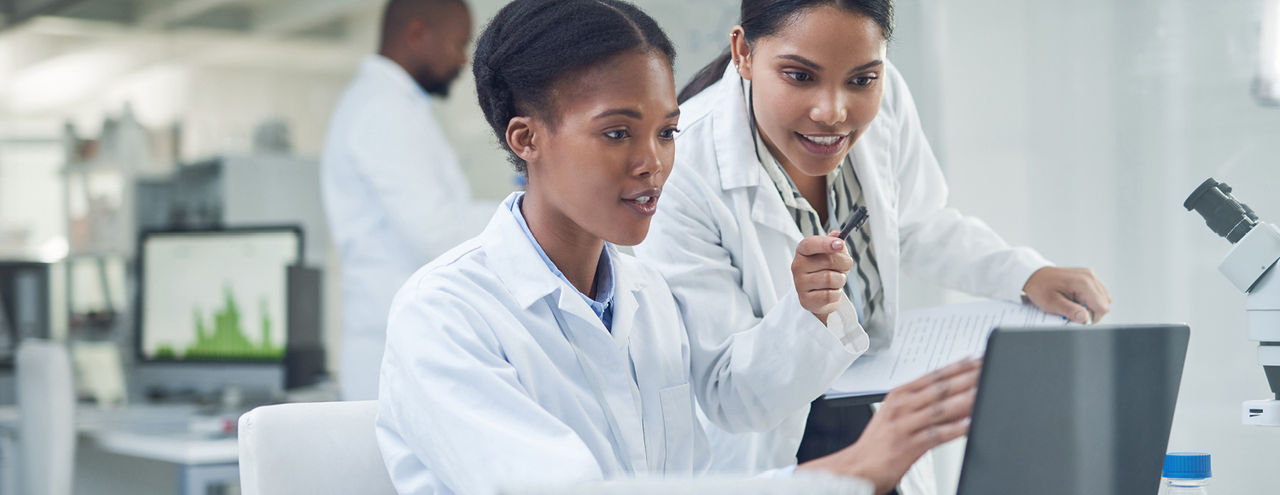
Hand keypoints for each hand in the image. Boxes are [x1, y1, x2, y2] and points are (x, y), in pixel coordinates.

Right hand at [792, 232, 854, 323]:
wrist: (819, 296)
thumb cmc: (826, 271)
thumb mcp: (831, 254)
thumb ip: (835, 243)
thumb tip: (836, 234)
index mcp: (802, 251)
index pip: (810, 244)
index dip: (825, 243)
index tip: (840, 244)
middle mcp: (797, 266)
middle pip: (828, 261)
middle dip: (844, 264)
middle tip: (845, 267)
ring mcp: (800, 284)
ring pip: (830, 279)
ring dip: (840, 280)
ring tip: (837, 281)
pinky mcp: (806, 300)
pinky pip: (830, 295)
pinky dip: (836, 294)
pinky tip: (831, 292)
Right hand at [797, 358, 980, 493]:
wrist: (856, 467)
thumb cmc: (878, 442)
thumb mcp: (895, 414)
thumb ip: (920, 403)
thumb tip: (951, 395)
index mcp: (899, 395)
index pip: (933, 376)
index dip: (957, 366)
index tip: (976, 359)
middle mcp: (901, 407)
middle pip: (940, 389)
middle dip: (966, 378)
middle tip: (987, 369)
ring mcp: (905, 425)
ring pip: (940, 409)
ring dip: (965, 400)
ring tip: (984, 391)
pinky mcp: (908, 446)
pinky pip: (937, 435)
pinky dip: (955, 429)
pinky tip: (970, 424)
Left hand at [1023, 266, 1111, 323]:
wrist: (1034, 275)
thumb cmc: (1041, 288)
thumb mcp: (1052, 303)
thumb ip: (1070, 311)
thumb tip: (1086, 319)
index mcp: (1083, 283)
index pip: (1102, 307)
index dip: (1092, 317)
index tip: (1077, 317)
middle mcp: (1090, 277)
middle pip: (1105, 303)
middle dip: (1092, 311)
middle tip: (1074, 310)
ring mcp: (1090, 275)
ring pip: (1104, 298)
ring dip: (1092, 305)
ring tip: (1074, 303)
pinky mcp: (1088, 276)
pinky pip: (1098, 292)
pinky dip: (1090, 299)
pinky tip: (1077, 298)